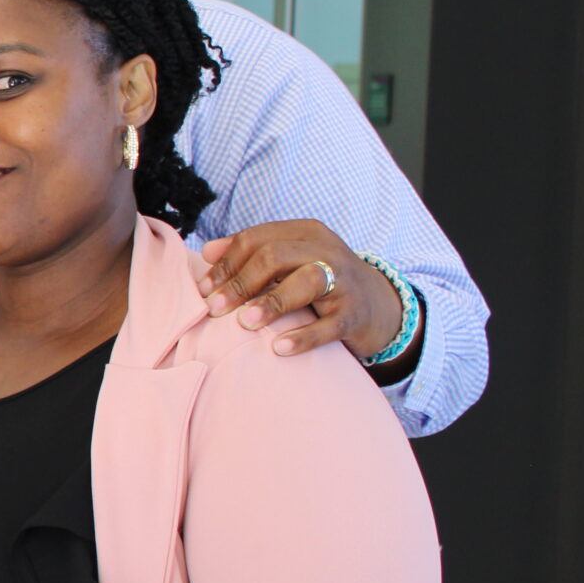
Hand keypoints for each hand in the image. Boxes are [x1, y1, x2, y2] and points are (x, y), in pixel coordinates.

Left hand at [200, 221, 410, 363]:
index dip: (226, 263)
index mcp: (306, 234)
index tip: (204, 288)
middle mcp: (327, 252)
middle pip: (275, 256)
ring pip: (306, 282)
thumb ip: (251, 254)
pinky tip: (278, 348)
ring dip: (271, 302)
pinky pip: (329, 326)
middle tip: (215, 308)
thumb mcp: (291, 261)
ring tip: (244, 323)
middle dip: (240, 283)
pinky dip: (303, 337)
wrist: (379, 307)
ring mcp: (344, 283)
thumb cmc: (320, 283)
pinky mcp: (354, 316)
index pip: (257, 239)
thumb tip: (208, 253)